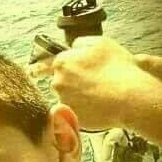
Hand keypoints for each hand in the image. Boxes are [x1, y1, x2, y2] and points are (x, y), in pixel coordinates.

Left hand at [29, 36, 161, 130]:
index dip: (38, 69)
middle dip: (72, 84)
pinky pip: (73, 113)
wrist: (130, 97)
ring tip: (100, 96)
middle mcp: (57, 82)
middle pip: (59, 83)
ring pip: (67, 99)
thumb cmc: (118, 68)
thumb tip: (72, 47)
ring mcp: (63, 102)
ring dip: (78, 98)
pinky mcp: (70, 118)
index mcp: (62, 63)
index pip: (44, 65)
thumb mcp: (101, 43)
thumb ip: (81, 43)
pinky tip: (97, 107)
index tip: (32, 73)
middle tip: (94, 84)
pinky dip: (83, 111)